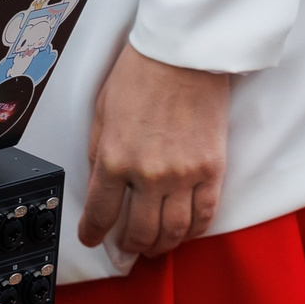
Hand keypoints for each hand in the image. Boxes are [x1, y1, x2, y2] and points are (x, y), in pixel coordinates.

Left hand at [78, 43, 231, 258]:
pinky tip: (185, 232)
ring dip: (162, 246)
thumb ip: (98, 152)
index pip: (100, 212)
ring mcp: (183, 175)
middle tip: (127, 249)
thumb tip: (99, 185)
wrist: (183, 54)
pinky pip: (205, 214)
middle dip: (130, 246)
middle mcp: (148, 174)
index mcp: (113, 157)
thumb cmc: (140, 73)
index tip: (92, 239)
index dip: (93, 233)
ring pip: (174, 231)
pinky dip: (194, 231)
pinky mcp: (212, 169)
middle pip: (140, 231)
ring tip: (155, 247)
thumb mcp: (101, 111)